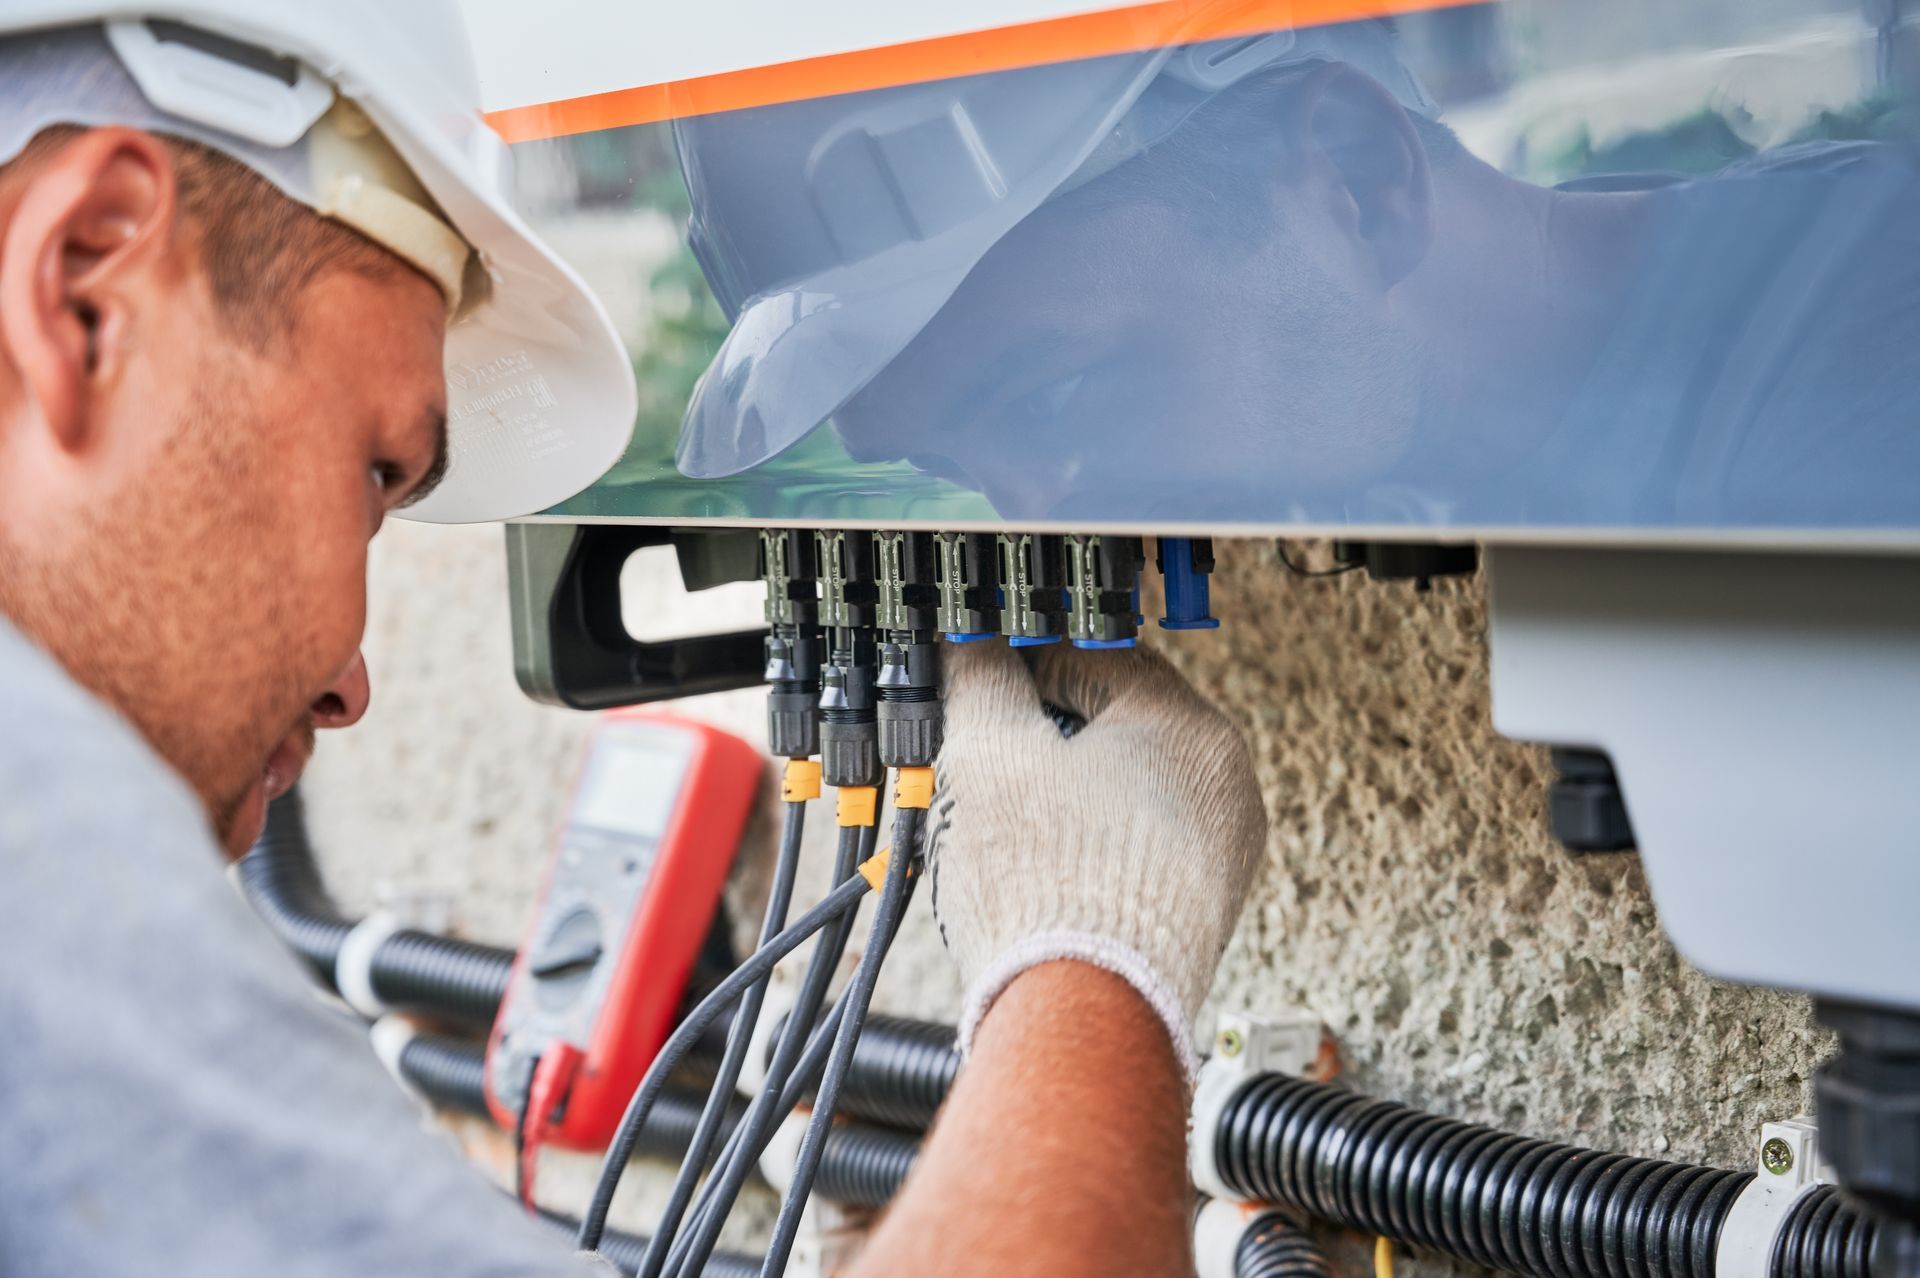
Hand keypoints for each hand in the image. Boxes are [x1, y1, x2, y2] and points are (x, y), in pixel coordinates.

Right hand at [928, 642, 1266, 1080]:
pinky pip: (1133, 851)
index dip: (1024, 664)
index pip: (1098, 657)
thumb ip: (980, 677)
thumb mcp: (988, 752)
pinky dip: (1083, 848)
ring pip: (1122, 793)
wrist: (1081, 1020)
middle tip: (982, 756)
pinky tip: (1036, 871)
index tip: (981, 682)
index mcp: (1193, 733)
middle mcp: (1224, 791)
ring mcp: (1219, 858)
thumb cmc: (1050, 894)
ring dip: (1060, 796)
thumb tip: (972, 647)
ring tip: (1001, 823)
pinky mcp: (1196, 914)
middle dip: (1043, 737)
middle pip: (1115, 727)